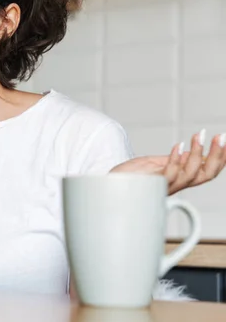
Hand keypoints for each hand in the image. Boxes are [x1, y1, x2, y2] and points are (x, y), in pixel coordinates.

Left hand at [111, 130, 225, 194]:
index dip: (221, 159)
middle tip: (221, 136)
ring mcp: (165, 186)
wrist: (108, 185)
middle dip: (217, 156)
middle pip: (206, 175)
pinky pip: (170, 175)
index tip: (225, 140)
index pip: (208, 172)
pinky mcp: (152, 184)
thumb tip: (193, 152)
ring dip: (198, 153)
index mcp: (180, 179)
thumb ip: (174, 160)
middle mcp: (176, 185)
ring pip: (191, 174)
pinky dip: (176, 159)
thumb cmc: (130, 177)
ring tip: (199, 136)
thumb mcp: (156, 164)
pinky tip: (178, 145)